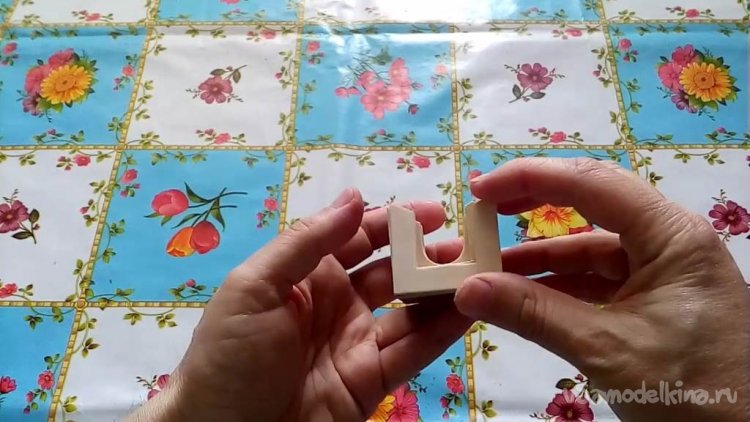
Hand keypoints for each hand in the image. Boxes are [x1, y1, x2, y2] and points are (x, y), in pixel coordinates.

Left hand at [126, 188, 471, 420]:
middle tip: (465, 245)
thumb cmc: (230, 355)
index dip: (392, 223)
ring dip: (441, 290)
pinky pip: (413, 351)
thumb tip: (356, 196)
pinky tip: (468, 309)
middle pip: (390, 271)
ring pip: (409, 310)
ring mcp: (356, 343)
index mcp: (306, 275)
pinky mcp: (372, 381)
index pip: (355, 239)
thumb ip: (307, 241)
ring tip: (478, 272)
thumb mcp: (255, 287)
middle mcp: (336, 304)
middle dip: (425, 255)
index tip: (433, 213)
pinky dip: (442, 330)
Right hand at [453, 158, 748, 420]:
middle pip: (590, 206)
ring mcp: (663, 272)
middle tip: (481, 213)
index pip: (590, 184)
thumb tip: (466, 289)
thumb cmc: (694, 391)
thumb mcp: (607, 349)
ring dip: (539, 258)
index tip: (479, 190)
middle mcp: (668, 241)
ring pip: (589, 249)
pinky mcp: (655, 302)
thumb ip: (534, 314)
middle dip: (532, 207)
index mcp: (671, 235)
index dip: (529, 178)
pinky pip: (597, 282)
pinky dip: (557, 288)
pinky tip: (520, 296)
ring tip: (488, 266)